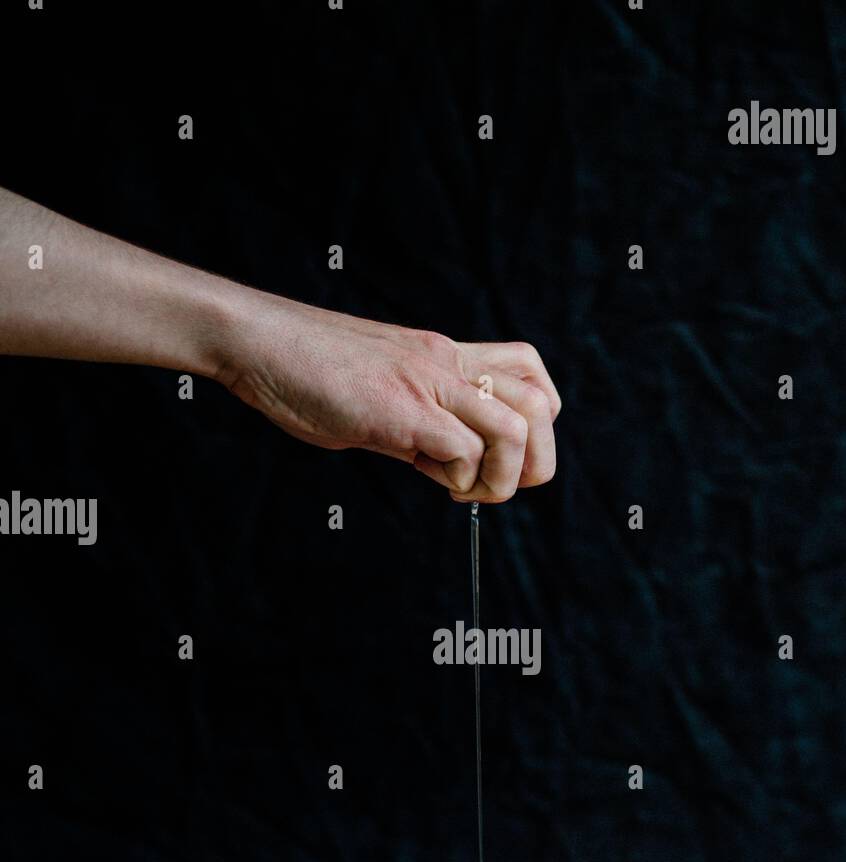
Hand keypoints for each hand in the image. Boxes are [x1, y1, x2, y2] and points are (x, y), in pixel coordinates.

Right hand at [218, 298, 560, 502]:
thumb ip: (421, 425)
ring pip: (515, 430)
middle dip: (535, 462)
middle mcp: (448, 364)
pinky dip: (459, 480)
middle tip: (493, 486)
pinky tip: (427, 477)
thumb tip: (450, 466)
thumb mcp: (382, 395)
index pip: (529, 375)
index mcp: (446, 357)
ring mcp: (429, 384)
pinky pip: (464, 451)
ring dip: (501, 478)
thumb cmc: (307, 373)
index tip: (492, 455)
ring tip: (464, 491)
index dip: (533, 425)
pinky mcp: (403, 410)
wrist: (261, 345)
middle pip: (542, 406)